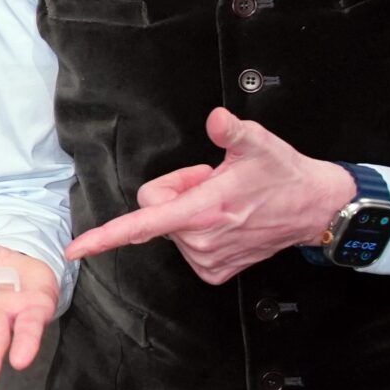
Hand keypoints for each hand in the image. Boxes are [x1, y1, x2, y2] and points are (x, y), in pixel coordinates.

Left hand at [63, 108, 355, 285]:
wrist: (314, 207)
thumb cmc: (284, 175)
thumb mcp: (258, 144)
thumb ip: (232, 130)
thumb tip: (216, 119)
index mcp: (203, 210)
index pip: (142, 224)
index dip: (105, 236)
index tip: (76, 249)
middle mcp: (201, 240)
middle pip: (155, 210)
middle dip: (176, 191)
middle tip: (210, 180)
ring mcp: (208, 259)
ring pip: (170, 228)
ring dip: (189, 211)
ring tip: (224, 200)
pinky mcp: (216, 271)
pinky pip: (187, 245)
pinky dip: (200, 231)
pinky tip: (227, 220)